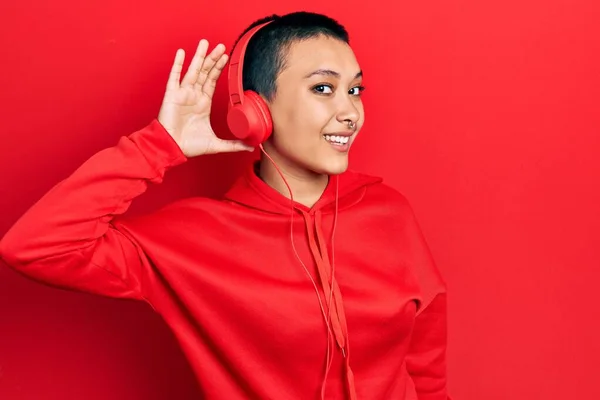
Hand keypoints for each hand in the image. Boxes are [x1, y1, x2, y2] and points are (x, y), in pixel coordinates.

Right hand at [157, 40, 253, 156]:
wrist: (172, 149)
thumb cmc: (190, 146)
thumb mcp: (216, 144)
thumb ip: (233, 144)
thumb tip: (250, 147)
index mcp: (203, 103)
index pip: (212, 81)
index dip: (219, 68)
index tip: (226, 57)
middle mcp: (193, 95)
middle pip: (205, 72)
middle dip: (213, 59)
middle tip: (221, 46)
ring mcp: (182, 94)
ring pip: (193, 71)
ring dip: (199, 57)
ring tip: (205, 43)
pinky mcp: (172, 95)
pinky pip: (174, 77)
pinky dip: (178, 64)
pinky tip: (182, 53)